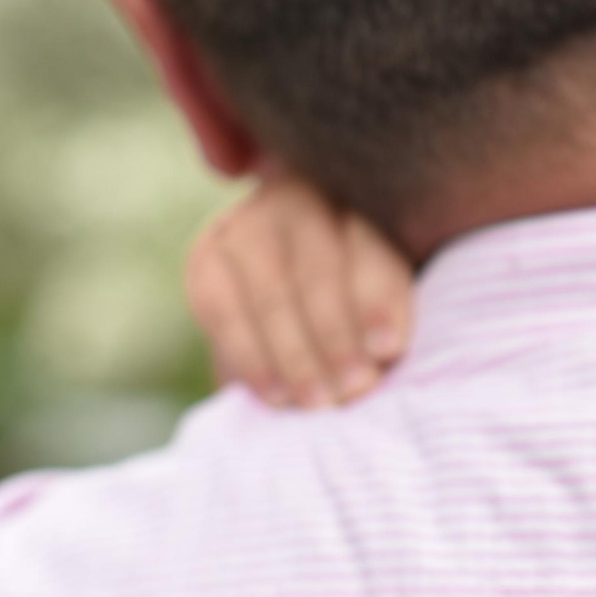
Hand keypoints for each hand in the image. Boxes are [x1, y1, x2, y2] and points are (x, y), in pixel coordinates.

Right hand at [185, 173, 414, 406]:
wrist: (292, 288)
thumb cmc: (357, 294)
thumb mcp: (383, 294)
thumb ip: (385, 313)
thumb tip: (382, 351)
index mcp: (358, 195)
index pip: (369, 245)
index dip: (377, 301)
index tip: (388, 351)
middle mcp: (298, 199)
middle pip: (317, 271)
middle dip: (336, 338)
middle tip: (353, 390)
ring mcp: (246, 225)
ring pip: (271, 292)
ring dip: (295, 355)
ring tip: (317, 401)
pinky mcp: (206, 260)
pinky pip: (223, 310)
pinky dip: (251, 358)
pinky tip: (274, 394)